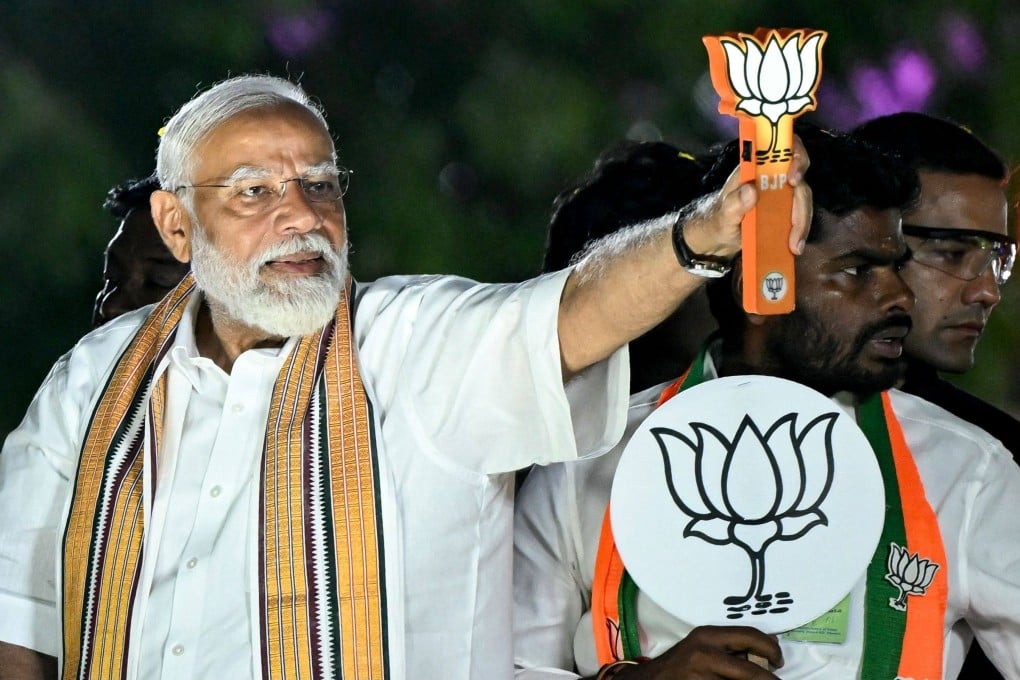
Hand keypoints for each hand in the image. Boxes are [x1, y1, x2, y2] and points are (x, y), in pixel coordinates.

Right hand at [611, 625, 782, 679]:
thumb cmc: (681, 663)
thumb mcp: (703, 646)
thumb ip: (731, 646)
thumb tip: (769, 646)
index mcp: (708, 636)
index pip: (750, 637)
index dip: (771, 650)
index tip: (778, 661)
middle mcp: (705, 654)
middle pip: (751, 672)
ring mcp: (701, 677)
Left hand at [681, 135, 812, 258]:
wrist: (717, 237)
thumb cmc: (717, 219)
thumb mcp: (722, 214)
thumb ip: (734, 203)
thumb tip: (751, 190)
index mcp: (755, 169)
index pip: (781, 148)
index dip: (795, 154)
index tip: (793, 178)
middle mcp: (771, 177)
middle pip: (799, 177)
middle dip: (801, 202)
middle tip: (796, 227)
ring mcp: (780, 193)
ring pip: (802, 199)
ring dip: (802, 222)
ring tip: (794, 245)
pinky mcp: (785, 210)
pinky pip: (800, 215)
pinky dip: (801, 230)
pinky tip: (795, 247)